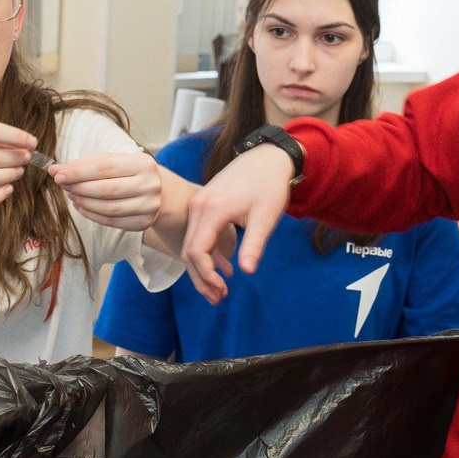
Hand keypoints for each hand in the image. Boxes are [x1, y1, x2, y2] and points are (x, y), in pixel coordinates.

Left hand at [51, 150, 163, 231]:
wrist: (155, 192)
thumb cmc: (128, 173)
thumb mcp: (111, 162)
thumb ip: (85, 164)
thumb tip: (56, 170)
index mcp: (143, 163)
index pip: (105, 168)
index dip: (79, 172)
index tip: (58, 175)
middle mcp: (150, 185)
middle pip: (107, 189)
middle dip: (80, 188)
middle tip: (64, 186)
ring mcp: (149, 206)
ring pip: (108, 208)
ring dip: (84, 202)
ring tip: (72, 195)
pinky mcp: (143, 222)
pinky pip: (111, 221)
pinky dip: (92, 215)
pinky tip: (82, 207)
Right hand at [179, 145, 296, 302]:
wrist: (266, 158)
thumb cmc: (269, 186)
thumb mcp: (265, 217)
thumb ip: (254, 245)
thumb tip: (247, 272)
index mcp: (212, 210)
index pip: (197, 251)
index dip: (206, 275)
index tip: (222, 291)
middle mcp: (198, 207)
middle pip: (189, 251)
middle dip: (202, 279)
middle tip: (219, 299)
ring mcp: (198, 205)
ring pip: (191, 244)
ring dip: (202, 269)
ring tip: (220, 291)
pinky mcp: (203, 205)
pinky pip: (197, 235)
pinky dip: (206, 255)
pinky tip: (224, 269)